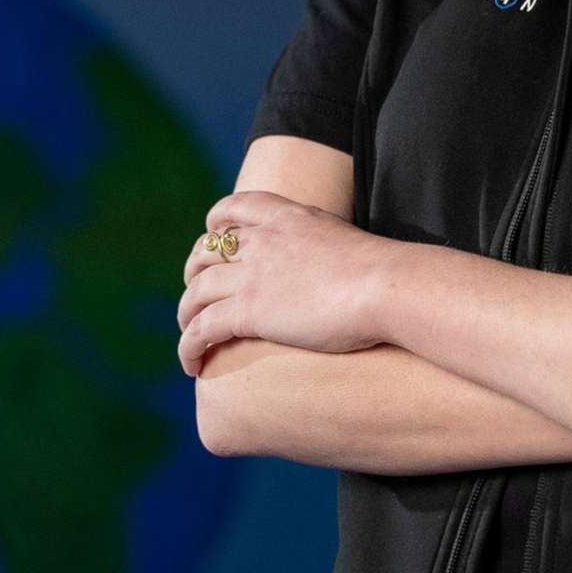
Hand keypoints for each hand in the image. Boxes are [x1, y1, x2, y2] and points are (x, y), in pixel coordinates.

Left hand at [176, 190, 397, 375]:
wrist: (385, 286)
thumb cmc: (383, 273)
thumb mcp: (347, 242)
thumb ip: (327, 248)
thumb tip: (339, 268)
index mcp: (287, 218)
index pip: (234, 208)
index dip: (216, 222)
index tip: (210, 233)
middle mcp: (262, 241)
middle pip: (207, 251)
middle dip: (194, 271)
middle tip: (197, 294)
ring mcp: (252, 275)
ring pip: (196, 292)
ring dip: (186, 313)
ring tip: (189, 334)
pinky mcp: (249, 311)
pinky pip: (201, 329)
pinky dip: (189, 347)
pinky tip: (191, 365)